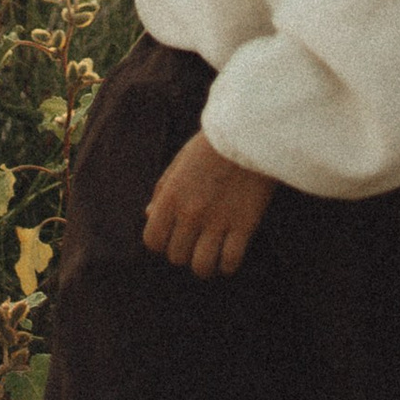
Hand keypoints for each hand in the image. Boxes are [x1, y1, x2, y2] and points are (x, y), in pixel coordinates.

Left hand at [143, 133, 276, 276]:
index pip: (153, 241)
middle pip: (176, 256)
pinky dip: (228, 264)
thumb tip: (148, 214)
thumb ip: (162, 190)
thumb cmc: (212, 145)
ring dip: (205, 264)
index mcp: (171, 197)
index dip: (161, 242)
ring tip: (212, 254)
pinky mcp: (244, 225)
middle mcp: (191, 213)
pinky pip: (230, 262)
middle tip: (195, 240)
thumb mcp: (180, 162)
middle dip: (184, 251)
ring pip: (201, 267)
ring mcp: (218, 221)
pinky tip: (230, 253)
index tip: (172, 235)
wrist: (250, 132)